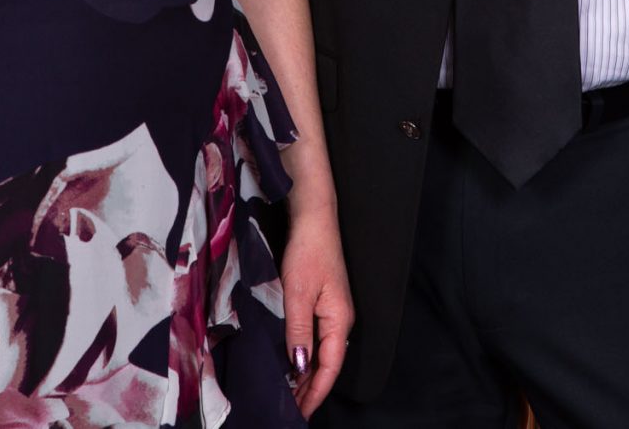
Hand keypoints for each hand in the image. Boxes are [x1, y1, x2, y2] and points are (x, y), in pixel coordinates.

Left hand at [279, 208, 353, 416]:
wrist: (313, 218)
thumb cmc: (308, 252)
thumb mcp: (298, 294)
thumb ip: (299, 332)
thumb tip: (300, 366)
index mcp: (339, 320)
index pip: (330, 366)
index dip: (316, 392)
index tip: (300, 413)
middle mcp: (339, 320)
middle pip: (327, 364)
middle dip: (310, 390)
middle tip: (291, 411)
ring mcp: (331, 311)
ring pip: (320, 353)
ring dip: (305, 375)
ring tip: (289, 395)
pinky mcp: (321, 303)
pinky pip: (314, 339)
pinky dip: (303, 356)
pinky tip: (290, 363)